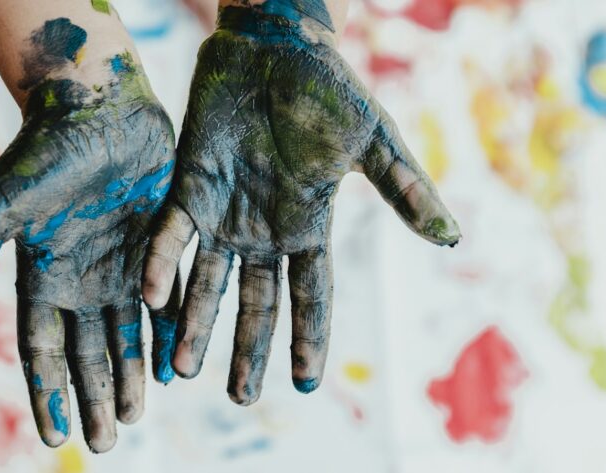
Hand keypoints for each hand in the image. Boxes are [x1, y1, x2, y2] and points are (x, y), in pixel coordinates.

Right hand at [0, 47, 177, 451]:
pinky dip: (171, 332)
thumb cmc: (43, 152)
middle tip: (108, 442)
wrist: (96, 104)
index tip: (57, 438)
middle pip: (88, 351)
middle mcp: (84, 276)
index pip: (43, 349)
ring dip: (132, 375)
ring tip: (137, 416)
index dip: (49, 392)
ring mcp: (123, 263)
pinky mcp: (160, 244)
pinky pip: (167, 299)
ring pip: (128, 333)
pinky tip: (177, 366)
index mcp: (43, 274)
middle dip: (96, 395)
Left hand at [142, 6, 459, 404]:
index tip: (305, 383)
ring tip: (180, 370)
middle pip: (255, 302)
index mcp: (307, 226)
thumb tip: (452, 238)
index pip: (310, 294)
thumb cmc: (327, 89)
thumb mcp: (372, 142)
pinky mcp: (189, 187)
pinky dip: (162, 265)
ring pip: (207, 282)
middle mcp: (263, 230)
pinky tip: (153, 297)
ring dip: (195, 324)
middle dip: (246, 348)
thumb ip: (403, 190)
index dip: (308, 338)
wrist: (275, 45)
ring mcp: (224, 213)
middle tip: (237, 397)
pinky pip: (171, 235)